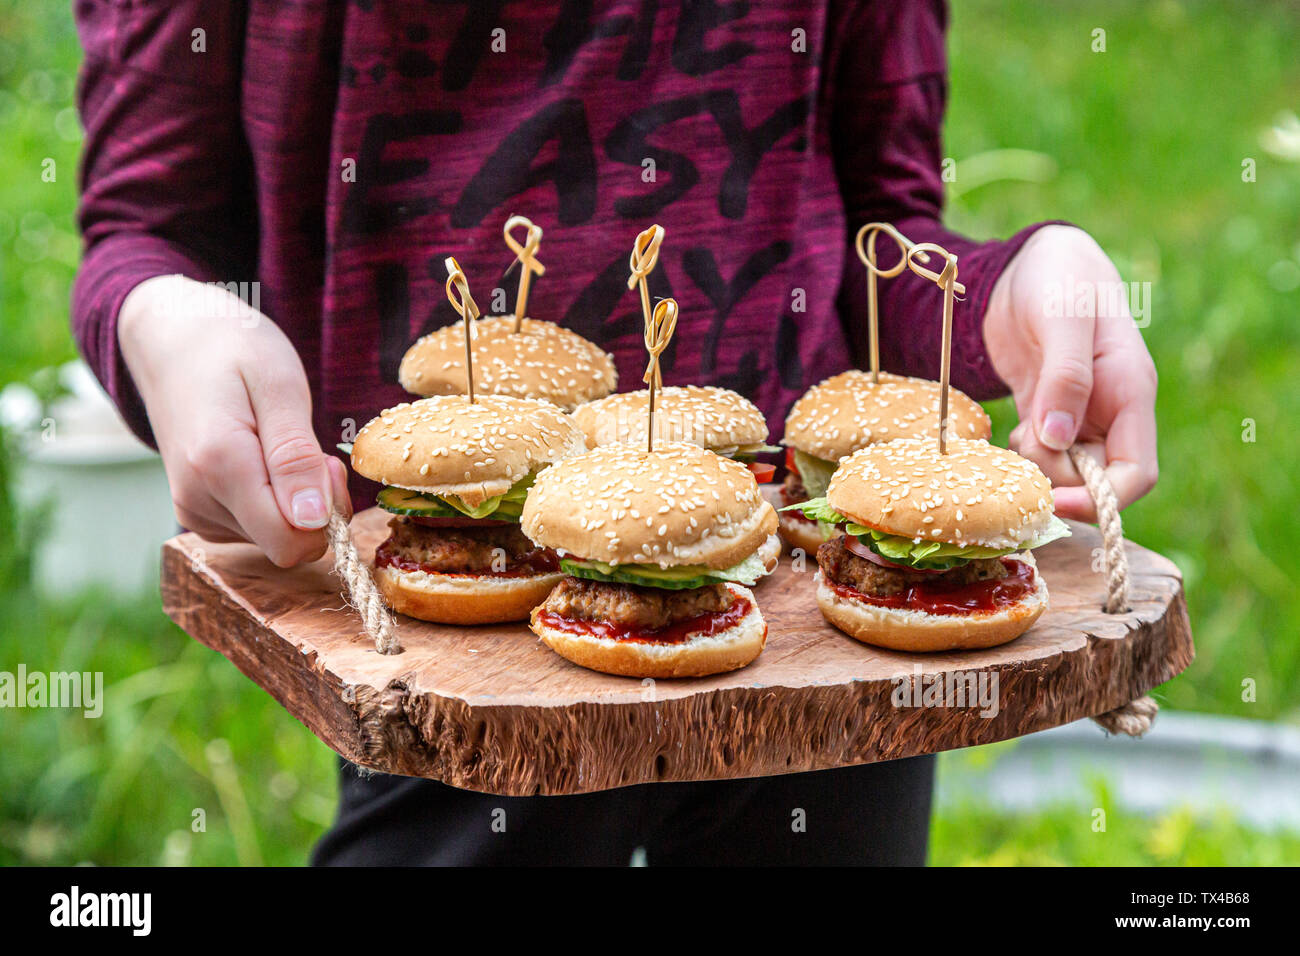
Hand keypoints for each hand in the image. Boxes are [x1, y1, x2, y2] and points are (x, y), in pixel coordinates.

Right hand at [119, 275, 350, 565]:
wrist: (174, 340)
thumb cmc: (234, 351)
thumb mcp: (280, 386)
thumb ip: (295, 457)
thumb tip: (312, 523)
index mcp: (219, 466)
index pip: (289, 542)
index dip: (327, 515)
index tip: (328, 463)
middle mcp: (198, 499)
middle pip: (284, 544)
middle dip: (316, 507)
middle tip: (312, 447)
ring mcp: (193, 509)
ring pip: (272, 538)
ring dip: (295, 501)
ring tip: (281, 443)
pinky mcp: (198, 513)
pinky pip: (255, 529)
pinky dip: (274, 502)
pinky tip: (265, 459)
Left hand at [983, 225, 1157, 520]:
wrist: (1030, 260)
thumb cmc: (1059, 277)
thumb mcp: (1064, 319)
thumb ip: (1066, 378)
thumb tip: (1059, 440)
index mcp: (1130, 392)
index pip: (1135, 472)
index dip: (1101, 499)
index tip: (1056, 502)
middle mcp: (1109, 411)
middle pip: (1095, 481)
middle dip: (1058, 481)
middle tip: (1021, 453)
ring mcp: (1078, 414)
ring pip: (1064, 470)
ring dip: (1036, 468)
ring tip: (1015, 435)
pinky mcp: (1046, 412)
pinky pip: (1041, 454)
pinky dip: (1023, 457)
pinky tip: (1009, 434)